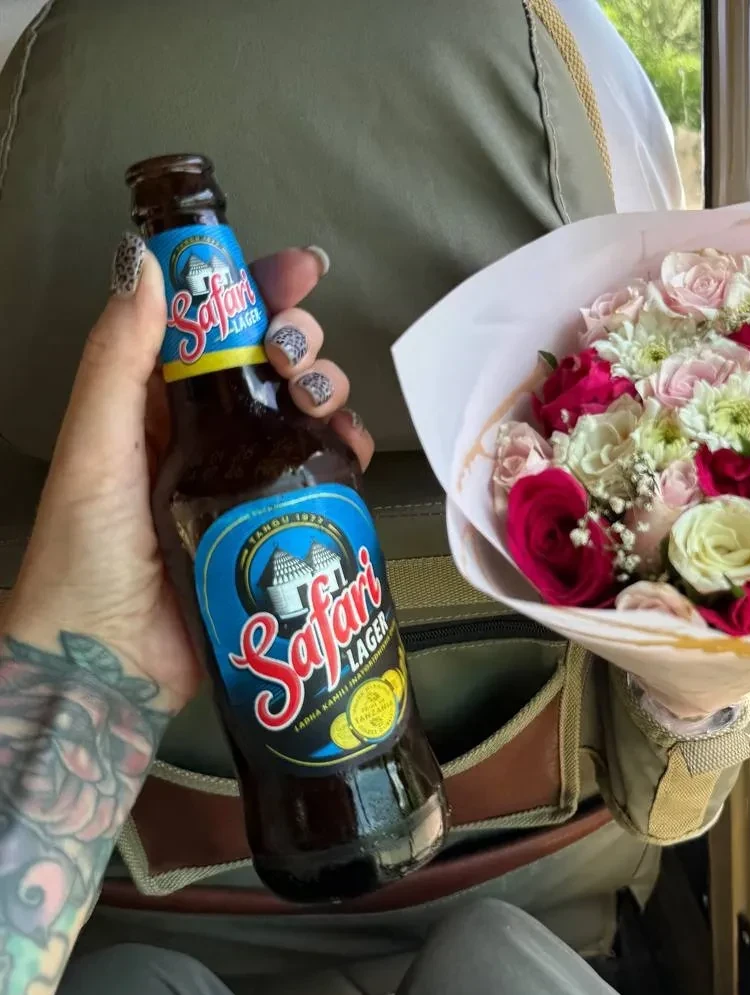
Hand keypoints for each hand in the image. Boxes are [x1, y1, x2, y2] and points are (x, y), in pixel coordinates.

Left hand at [6, 239, 372, 713]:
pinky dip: (345, 451)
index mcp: (151, 407)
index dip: (253, 290)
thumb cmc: (87, 554)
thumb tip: (149, 264)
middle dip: (296, 341)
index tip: (300, 270)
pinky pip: (322, 475)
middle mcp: (203, 437)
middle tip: (302, 352)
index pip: (209, 330)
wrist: (108, 662)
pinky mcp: (278, 528)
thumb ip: (120, 360)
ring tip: (323, 401)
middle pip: (266, 366)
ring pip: (301, 415)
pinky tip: (350, 447)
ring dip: (325, 391)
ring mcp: (244, 483)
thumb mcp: (97, 447)